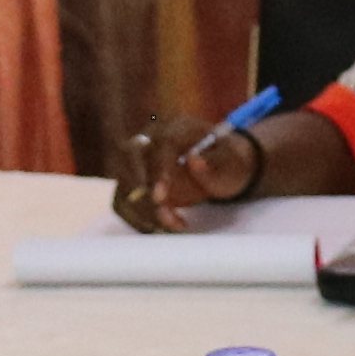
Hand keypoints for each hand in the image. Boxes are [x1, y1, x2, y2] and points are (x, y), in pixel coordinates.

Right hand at [111, 113, 263, 230]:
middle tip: (168, 220)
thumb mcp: (232, 164)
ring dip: (141, 211)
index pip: (158, 145)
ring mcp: (136, 158)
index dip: (156, 172)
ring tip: (173, 225)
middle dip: (143, 196)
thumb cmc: (227, 163)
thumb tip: (193, 160)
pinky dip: (136, 218)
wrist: (219, 166)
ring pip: (122, 184)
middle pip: (129, 162)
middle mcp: (150, 138)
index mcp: (176, 128)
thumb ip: (215, 164)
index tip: (160, 199)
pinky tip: (159, 227)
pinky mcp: (131, 179)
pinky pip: (122, 200)